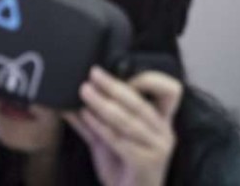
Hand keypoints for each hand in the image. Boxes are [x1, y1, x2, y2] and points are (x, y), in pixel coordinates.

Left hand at [65, 68, 181, 185]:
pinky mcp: (145, 163)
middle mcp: (164, 132)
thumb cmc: (122, 166)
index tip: (123, 73)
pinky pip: (120, 140)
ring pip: (129, 120)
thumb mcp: (107, 138)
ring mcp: (157, 149)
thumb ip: (91, 118)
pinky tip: (85, 115)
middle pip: (141, 103)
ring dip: (103, 103)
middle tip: (92, 75)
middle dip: (114, 86)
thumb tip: (68, 97)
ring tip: (84, 91)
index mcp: (160, 121)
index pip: (171, 92)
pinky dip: (100, 125)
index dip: (151, 79)